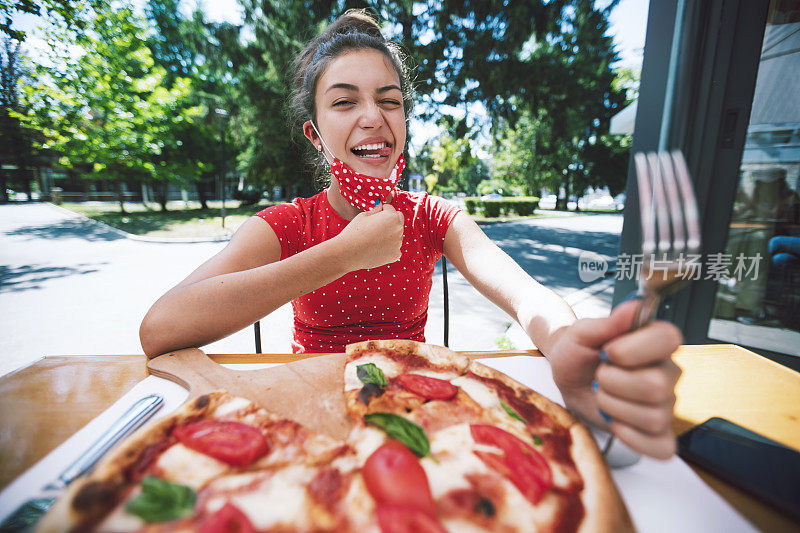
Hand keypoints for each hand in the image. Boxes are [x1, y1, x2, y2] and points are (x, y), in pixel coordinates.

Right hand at [335, 203, 404, 269]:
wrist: (348, 254)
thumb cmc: (354, 232)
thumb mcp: (363, 216)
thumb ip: (376, 210)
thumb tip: (381, 205)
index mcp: (392, 216)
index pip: (390, 208)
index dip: (381, 211)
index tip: (373, 217)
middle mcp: (399, 229)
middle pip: (398, 220)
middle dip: (391, 220)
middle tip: (377, 227)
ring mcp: (398, 243)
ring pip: (397, 235)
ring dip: (389, 235)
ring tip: (374, 239)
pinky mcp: (396, 255)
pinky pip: (394, 248)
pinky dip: (388, 248)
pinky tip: (376, 249)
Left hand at [547, 298, 682, 458]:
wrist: (568, 375)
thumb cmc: (578, 350)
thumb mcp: (582, 332)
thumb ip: (607, 322)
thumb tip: (635, 306)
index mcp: (656, 341)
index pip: (669, 339)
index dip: (632, 349)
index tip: (608, 351)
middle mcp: (668, 372)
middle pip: (655, 386)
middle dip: (613, 383)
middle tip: (599, 376)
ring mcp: (665, 404)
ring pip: (652, 416)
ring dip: (613, 407)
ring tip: (602, 395)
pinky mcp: (657, 432)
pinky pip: (660, 446)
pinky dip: (630, 437)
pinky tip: (614, 422)